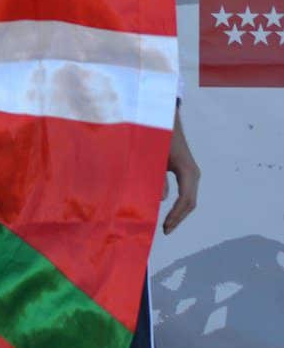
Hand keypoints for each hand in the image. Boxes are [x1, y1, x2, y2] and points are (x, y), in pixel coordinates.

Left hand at [163, 107, 199, 233]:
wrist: (164, 116)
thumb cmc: (157, 135)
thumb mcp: (154, 157)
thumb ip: (156, 177)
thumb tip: (160, 199)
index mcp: (187, 171)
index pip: (186, 200)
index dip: (176, 216)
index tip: (165, 227)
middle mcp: (193, 174)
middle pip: (189, 203)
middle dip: (177, 218)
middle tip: (164, 230)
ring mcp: (190, 172)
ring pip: (187, 198)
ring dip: (177, 211)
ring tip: (164, 224)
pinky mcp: (183, 170)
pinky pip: (182, 191)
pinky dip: (175, 202)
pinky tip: (162, 208)